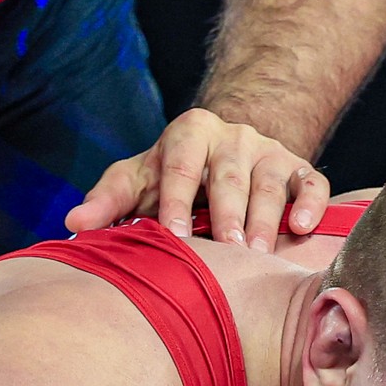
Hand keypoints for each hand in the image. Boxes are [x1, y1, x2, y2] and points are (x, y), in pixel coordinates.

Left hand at [64, 109, 326, 247]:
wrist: (220, 151)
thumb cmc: (169, 176)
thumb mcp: (136, 180)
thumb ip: (107, 201)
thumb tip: (73, 225)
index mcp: (188, 132)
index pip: (181, 166)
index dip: (177, 201)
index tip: (175, 235)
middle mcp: (232, 136)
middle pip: (229, 175)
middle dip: (228, 212)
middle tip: (229, 249)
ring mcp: (269, 151)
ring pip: (271, 182)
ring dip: (266, 218)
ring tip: (260, 253)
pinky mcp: (300, 168)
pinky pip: (312, 184)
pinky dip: (311, 205)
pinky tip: (301, 228)